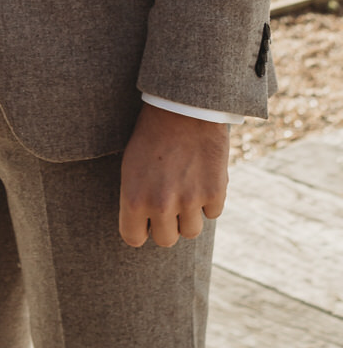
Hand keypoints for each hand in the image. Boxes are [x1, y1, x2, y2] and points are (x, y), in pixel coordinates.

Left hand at [119, 104, 229, 246]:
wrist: (182, 106)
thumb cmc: (150, 135)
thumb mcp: (131, 166)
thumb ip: (137, 199)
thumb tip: (145, 228)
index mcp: (134, 198)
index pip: (134, 238)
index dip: (140, 229)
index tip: (145, 220)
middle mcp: (161, 204)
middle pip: (166, 240)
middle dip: (167, 225)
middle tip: (168, 203)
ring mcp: (190, 200)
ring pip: (191, 231)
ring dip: (189, 215)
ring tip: (185, 188)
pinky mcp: (215, 193)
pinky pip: (212, 213)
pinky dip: (209, 200)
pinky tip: (201, 176)